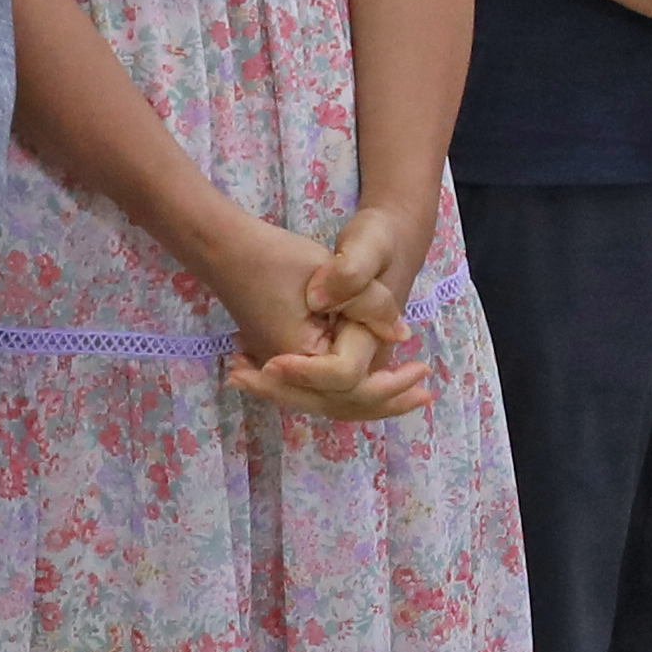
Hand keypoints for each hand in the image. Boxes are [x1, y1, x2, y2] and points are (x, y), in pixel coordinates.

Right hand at [192, 203, 427, 423]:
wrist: (227, 248)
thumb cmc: (274, 257)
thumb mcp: (332, 271)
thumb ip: (370, 305)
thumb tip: (402, 335)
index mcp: (298, 356)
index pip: (349, 382)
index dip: (388, 380)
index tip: (421, 367)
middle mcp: (288, 372)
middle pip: (343, 404)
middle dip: (386, 401)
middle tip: (424, 390)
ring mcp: (284, 369)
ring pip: (332, 401)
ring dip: (371, 400)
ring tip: (410, 395)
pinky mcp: (285, 359)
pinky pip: (321, 389)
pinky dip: (349, 391)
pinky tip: (375, 385)